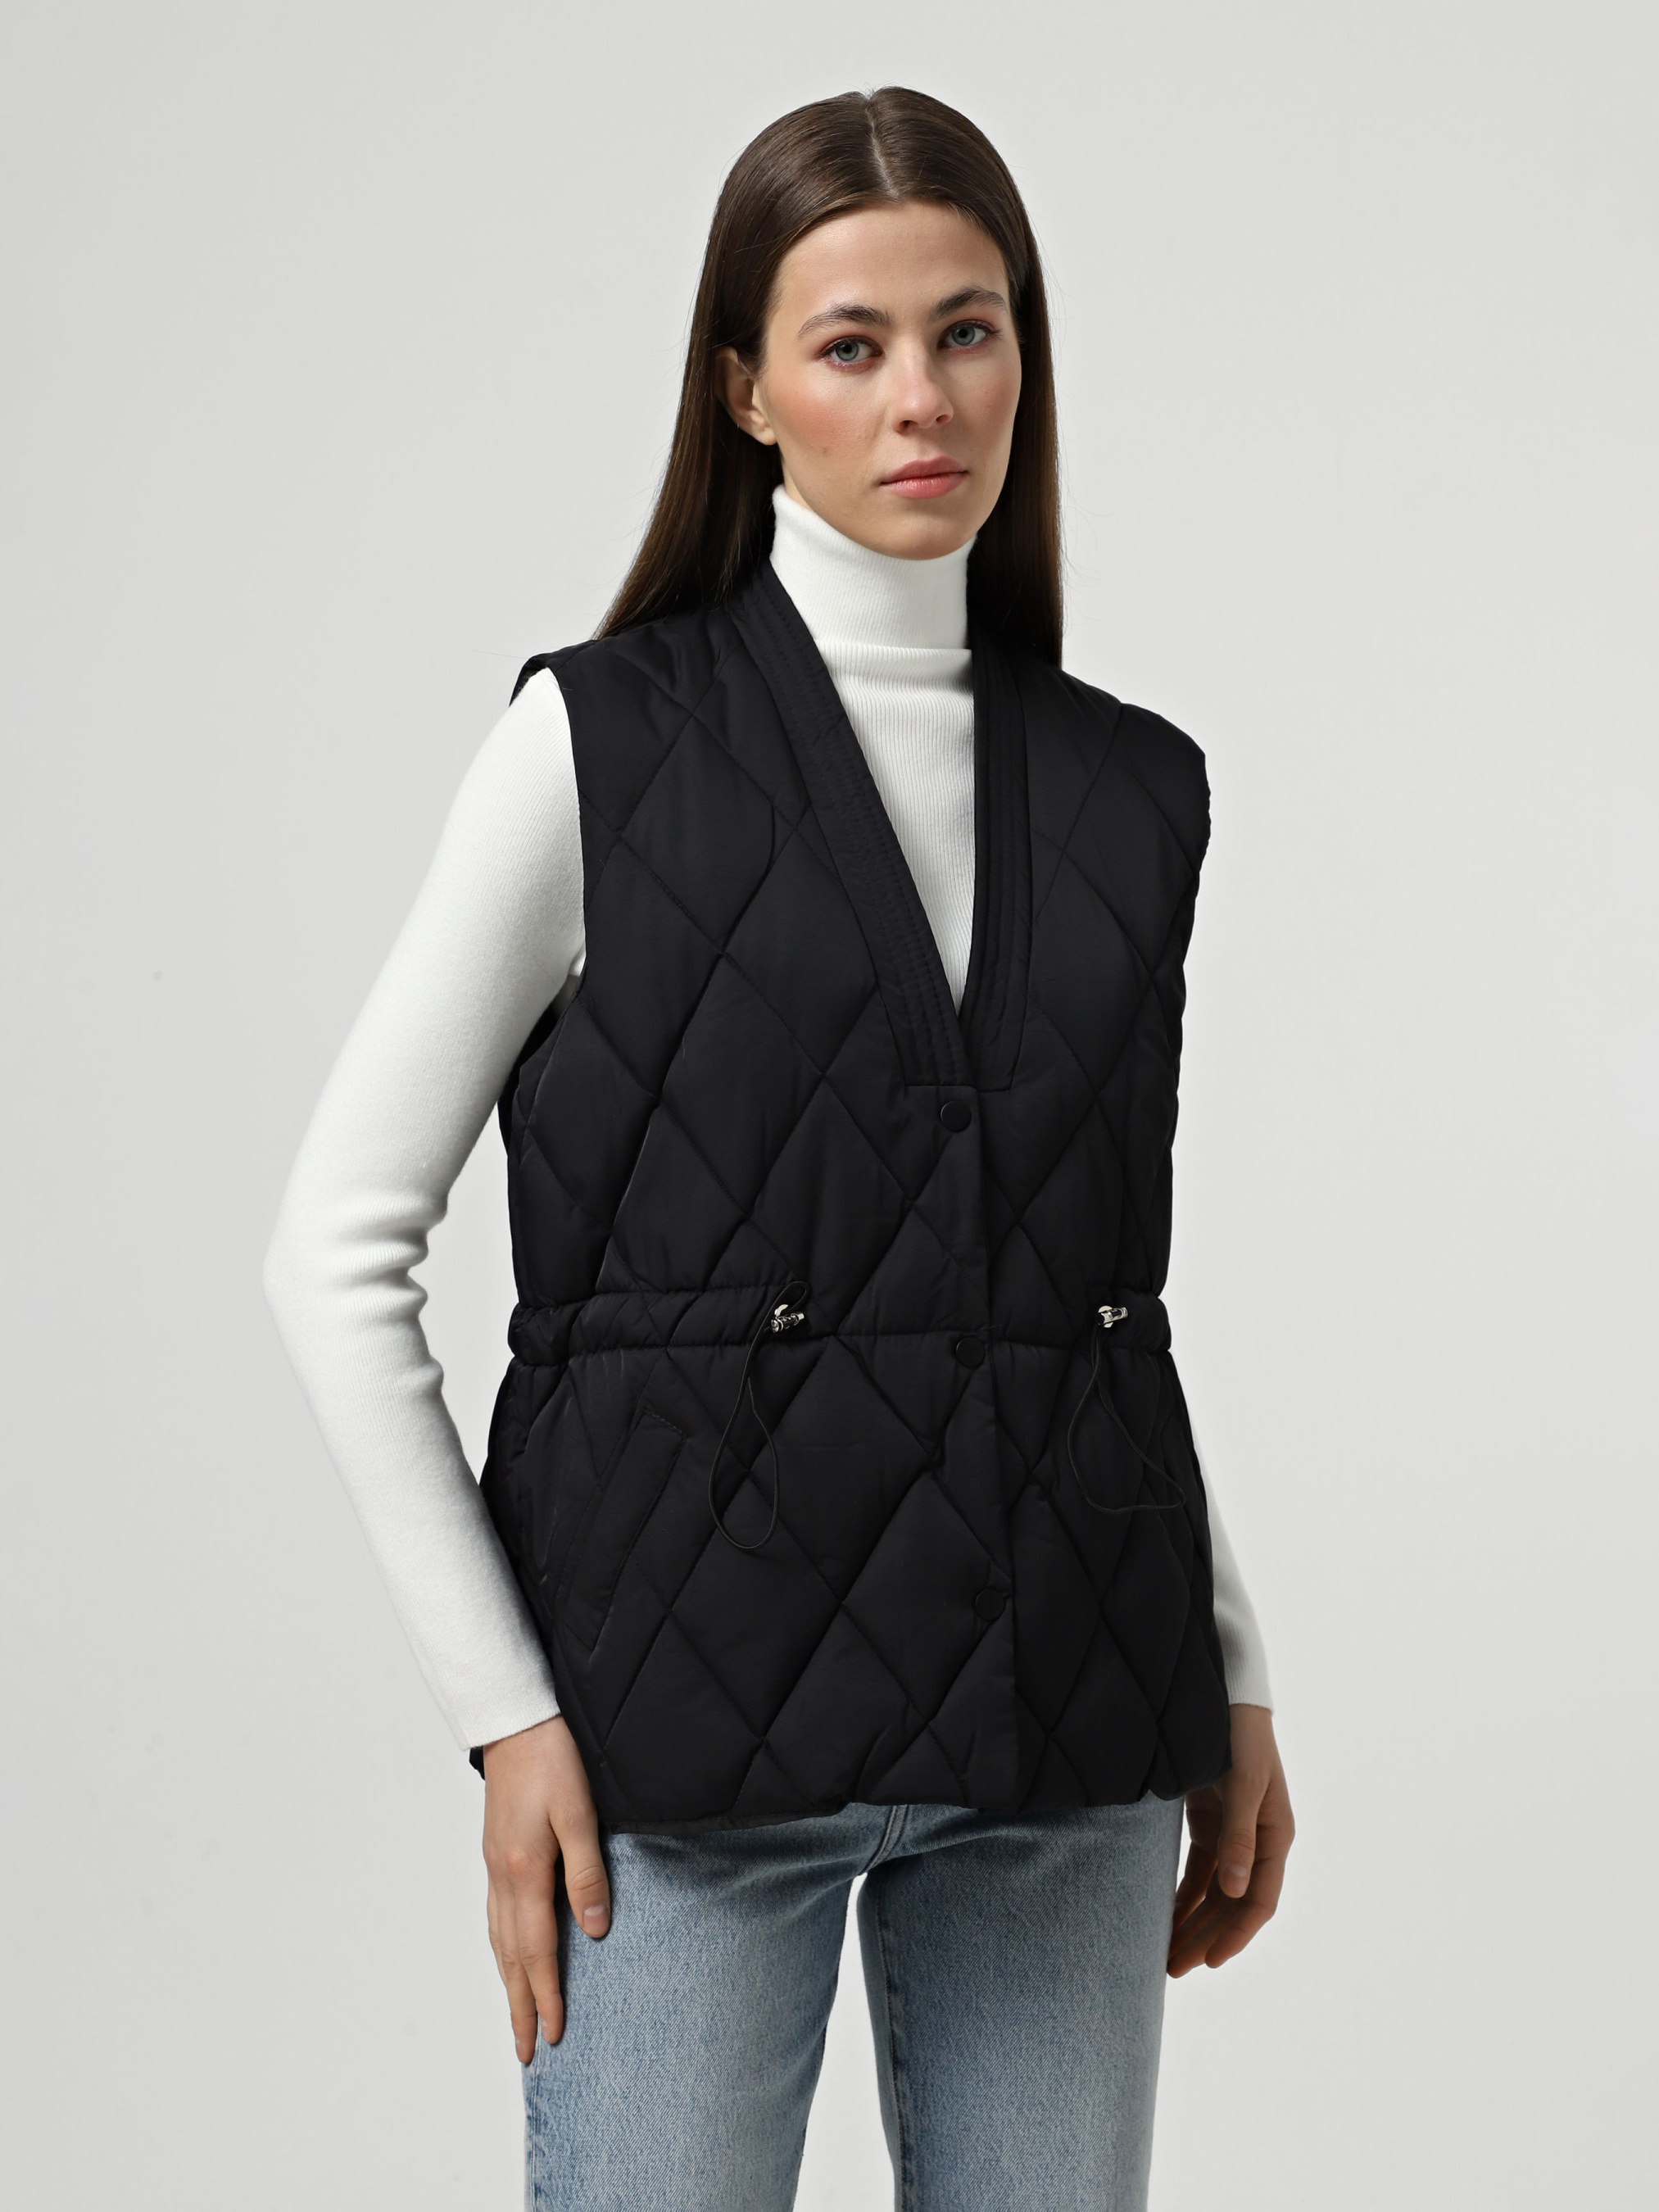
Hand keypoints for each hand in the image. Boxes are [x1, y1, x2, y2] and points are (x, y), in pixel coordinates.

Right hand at [481, 1715, 610, 2061]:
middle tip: (527, 2050)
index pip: (536, 1951)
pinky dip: (501, 1948)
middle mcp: (503, 1877)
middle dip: (520, 2005)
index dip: (546, 1995)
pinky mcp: (495, 1853)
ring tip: (516, 2015)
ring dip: (508, 1982)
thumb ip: (587, 1873)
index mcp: (526, 1873)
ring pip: (498, 1940)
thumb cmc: (552, 1761)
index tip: (553, 2035)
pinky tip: (508, 1953)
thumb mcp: (581, 1814)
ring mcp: (494, 1866)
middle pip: (510, 1957)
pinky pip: (494, 1917)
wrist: (515, 1723)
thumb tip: (593, 1931)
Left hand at [1167, 1703, 1292, 1975]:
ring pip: (1214, 1893)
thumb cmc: (1239, 1736)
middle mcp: (1257, 1841)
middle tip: (1174, 1968)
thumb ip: (1238, 1837)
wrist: (1223, 1697)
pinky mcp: (1209, 1824)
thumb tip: (1236, 1893)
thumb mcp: (1242, 1784)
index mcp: (1276, 1835)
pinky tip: (1166, 1918)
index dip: (1236, 1933)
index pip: (1259, 1899)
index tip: (1210, 1961)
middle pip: (1233, 1904)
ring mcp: (1233, 1833)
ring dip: (1193, 1923)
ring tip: (1167, 1955)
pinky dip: (1183, 1896)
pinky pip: (1198, 1872)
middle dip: (1206, 1937)